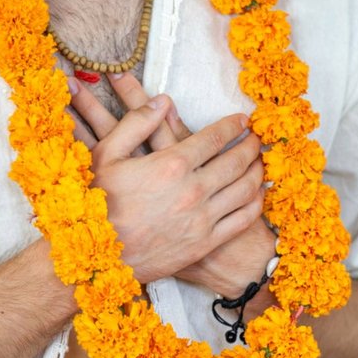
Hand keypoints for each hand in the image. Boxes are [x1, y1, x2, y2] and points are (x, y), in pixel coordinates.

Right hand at [69, 73, 274, 294]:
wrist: (96, 257)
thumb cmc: (97, 203)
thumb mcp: (106, 155)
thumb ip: (136, 123)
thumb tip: (162, 100)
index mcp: (171, 164)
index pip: (215, 138)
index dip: (233, 126)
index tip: (243, 121)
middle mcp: (193, 190)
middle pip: (237, 161)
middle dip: (251, 146)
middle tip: (257, 138)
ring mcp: (202, 219)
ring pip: (245, 189)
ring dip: (258, 171)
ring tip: (261, 162)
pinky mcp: (205, 243)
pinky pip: (241, 219)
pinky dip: (256, 203)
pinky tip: (257, 195)